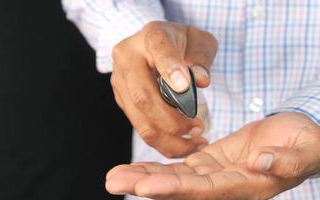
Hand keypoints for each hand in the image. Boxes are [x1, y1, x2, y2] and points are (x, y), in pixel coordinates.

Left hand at [106, 112, 319, 199]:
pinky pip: (178, 166)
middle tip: (113, 181)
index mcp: (245, 186)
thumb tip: (261, 163)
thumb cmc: (304, 144)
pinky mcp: (208, 162)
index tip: (144, 187)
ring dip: (143, 177)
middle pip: (179, 188)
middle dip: (145, 185)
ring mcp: (213, 175)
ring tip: (113, 176)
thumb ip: (285, 160)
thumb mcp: (302, 149)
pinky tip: (135, 168)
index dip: (173, 188)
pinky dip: (156, 167)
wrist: (297, 138)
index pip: (204, 190)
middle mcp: (224, 186)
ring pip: (173, 178)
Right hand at [111, 21, 217, 156]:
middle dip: (172, 121)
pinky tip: (182, 145)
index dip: (171, 69)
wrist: (155, 46)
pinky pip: (140, 127)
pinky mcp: (122, 100)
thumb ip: (202, 58)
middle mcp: (127, 58)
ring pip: (139, 119)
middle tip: (198, 129)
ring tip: (194, 143)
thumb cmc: (182, 44)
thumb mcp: (199, 41)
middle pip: (143, 97)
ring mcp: (120, 81)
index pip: (159, 50)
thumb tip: (200, 81)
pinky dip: (162, 142)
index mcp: (151, 36)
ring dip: (168, 138)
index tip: (186, 86)